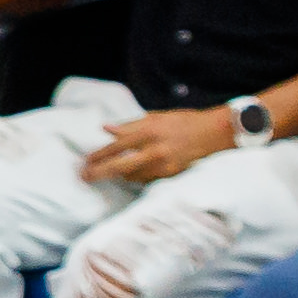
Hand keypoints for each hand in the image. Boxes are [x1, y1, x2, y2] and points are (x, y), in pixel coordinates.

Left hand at [78, 104, 233, 188]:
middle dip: (100, 173)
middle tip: (85, 177)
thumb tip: (106, 128)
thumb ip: (130, 125)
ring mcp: (163, 165)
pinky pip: (146, 180)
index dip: (99, 154)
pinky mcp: (170, 175)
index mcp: (149, 132)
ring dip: (118, 176)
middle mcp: (154, 150)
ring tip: (106, 174)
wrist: (212, 134)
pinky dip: (136, 177)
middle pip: (120, 167)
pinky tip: (130, 175)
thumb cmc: (182, 121)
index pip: (117, 146)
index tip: (86, 161)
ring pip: (132, 176)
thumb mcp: (155, 117)